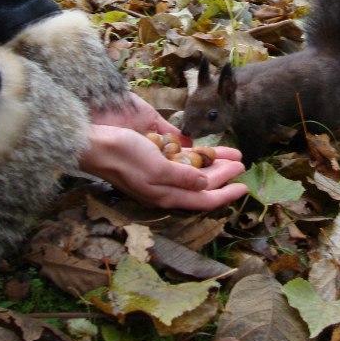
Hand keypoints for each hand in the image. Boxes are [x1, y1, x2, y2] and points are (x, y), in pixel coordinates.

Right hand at [80, 95, 247, 210]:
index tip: (244, 188)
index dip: (225, 195)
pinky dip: (197, 152)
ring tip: (234, 154)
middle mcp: (166, 184)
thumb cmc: (123, 156)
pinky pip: (182, 155)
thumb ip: (182, 178)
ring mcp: (160, 168)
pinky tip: (206, 148)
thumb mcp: (156, 169)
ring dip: (215, 161)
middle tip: (243, 166)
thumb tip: (205, 184)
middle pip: (202, 183)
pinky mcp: (155, 152)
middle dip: (224, 175)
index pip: (203, 199)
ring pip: (195, 168)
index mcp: (166, 194)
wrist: (95, 141)